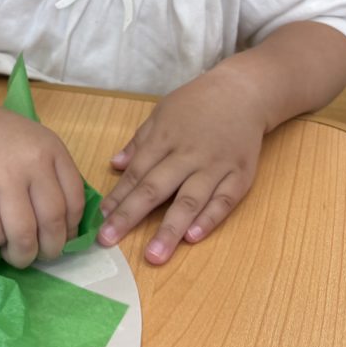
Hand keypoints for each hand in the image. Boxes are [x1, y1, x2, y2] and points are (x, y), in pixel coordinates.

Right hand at [0, 104, 85, 267]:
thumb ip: (54, 177)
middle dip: (50, 250)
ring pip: (23, 233)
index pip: (74, 201)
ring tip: (18, 255)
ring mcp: (1, 176)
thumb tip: (65, 229)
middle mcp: (32, 162)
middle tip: (42, 255)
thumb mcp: (38, 144)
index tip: (63, 239)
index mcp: (53, 150)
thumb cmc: (2, 137)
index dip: (71, 230)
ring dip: (23, 255)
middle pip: (52, 222)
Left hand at [97, 67, 267, 263]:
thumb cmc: (198, 103)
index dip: (118, 198)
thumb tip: (114, 165)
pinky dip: (209, 219)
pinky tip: (193, 237)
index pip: (137, 173)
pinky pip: (224, 201)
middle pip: (156, 189)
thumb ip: (139, 142)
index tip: (101, 221)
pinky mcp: (240, 175)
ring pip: (190, 200)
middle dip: (130, 216)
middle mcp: (188, 154)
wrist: (244, 91)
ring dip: (170, 229)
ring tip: (154, 255)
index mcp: (165, 139)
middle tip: (109, 241)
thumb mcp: (162, 113)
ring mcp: (215, 166)